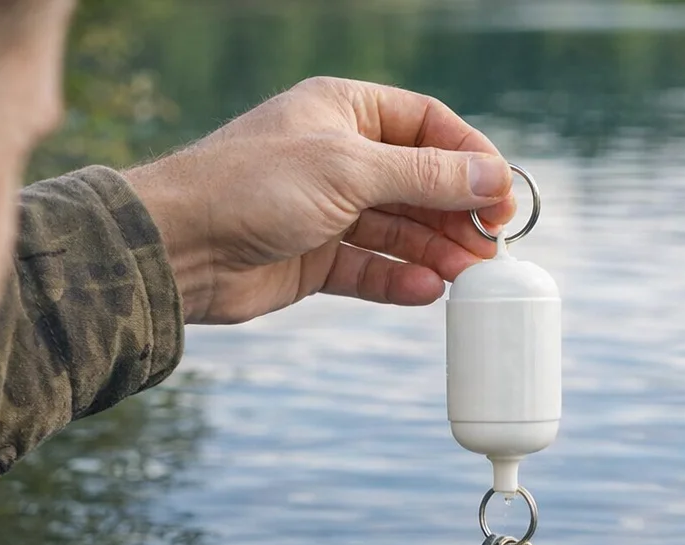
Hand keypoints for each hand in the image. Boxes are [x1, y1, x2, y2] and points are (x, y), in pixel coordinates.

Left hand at [124, 77, 516, 324]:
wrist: (181, 246)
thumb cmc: (254, 186)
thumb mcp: (350, 170)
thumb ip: (424, 176)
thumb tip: (492, 177)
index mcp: (345, 112)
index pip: (427, 126)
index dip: (470, 159)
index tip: (503, 196)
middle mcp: (339, 159)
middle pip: (418, 184)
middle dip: (456, 214)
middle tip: (491, 248)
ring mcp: (327, 211)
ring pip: (397, 231)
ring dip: (434, 252)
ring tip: (467, 276)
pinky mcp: (314, 260)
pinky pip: (369, 269)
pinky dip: (397, 280)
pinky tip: (426, 292)